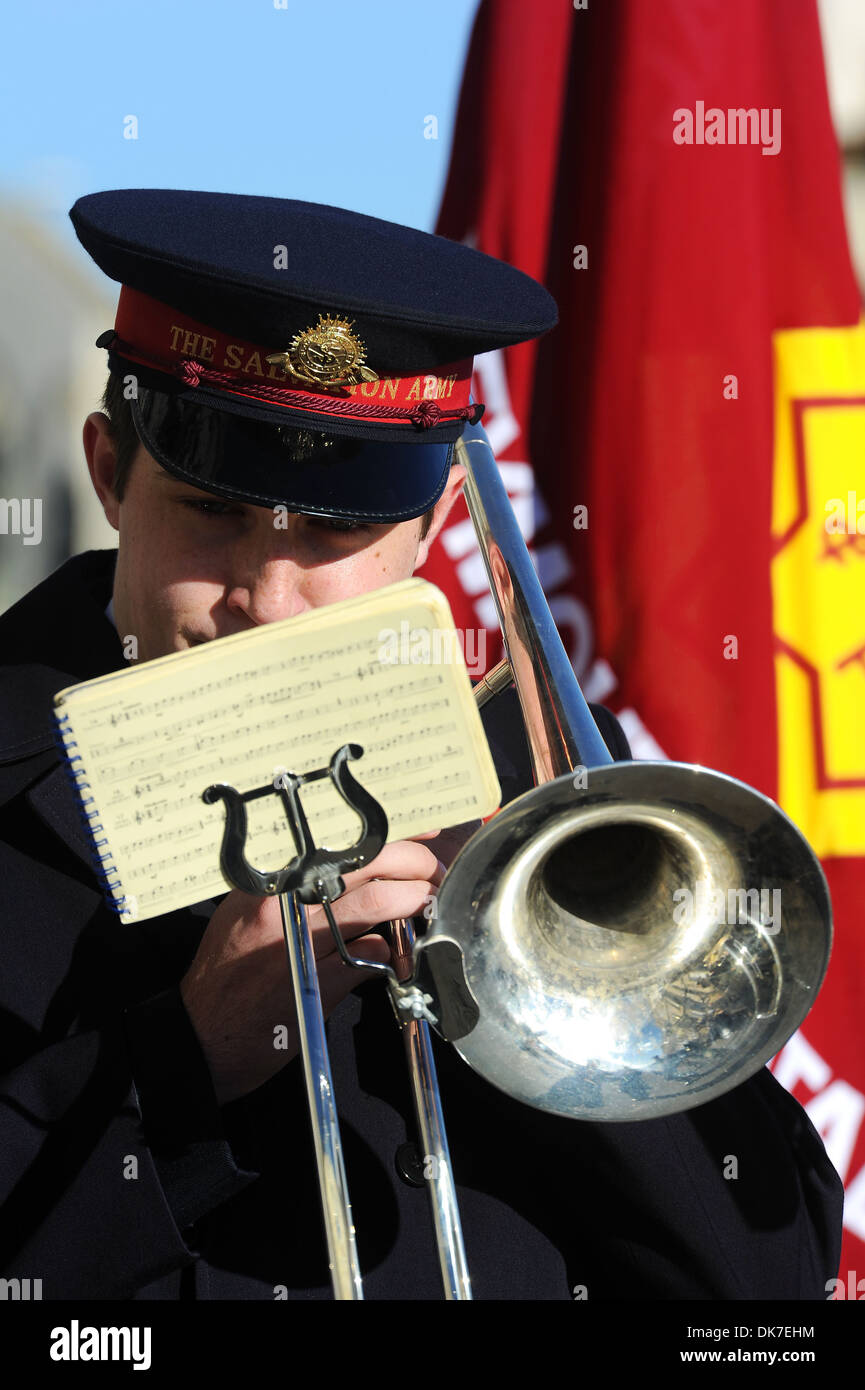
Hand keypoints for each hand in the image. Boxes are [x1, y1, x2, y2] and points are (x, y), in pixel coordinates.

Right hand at [179, 836, 445, 1104]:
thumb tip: (354, 872)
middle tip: (436, 873)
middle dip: (416, 863)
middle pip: (368, 863)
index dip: (389, 832)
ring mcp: (302, 941)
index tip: (422, 830)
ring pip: (377, 902)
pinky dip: (392, 952)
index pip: (340, 840)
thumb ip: (292, 891)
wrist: (199, 1037)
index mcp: (268, 880)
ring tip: (429, 903)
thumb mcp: (246, 914)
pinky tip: (399, 954)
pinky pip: (369, 956)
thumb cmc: (224, 974)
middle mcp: (285, 902)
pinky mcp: (317, 983)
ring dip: (415, 900)